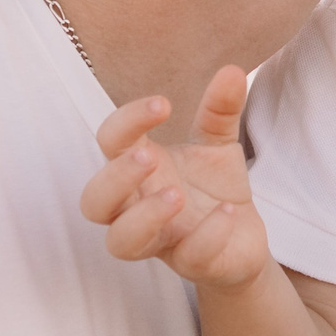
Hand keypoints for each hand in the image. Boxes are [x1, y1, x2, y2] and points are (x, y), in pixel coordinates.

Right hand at [78, 65, 272, 290]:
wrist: (242, 240)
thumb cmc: (212, 189)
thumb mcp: (218, 143)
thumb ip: (220, 110)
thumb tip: (231, 70)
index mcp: (139, 169)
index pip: (110, 142)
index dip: (127, 121)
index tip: (163, 104)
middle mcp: (137, 207)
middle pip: (94, 202)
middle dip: (115, 178)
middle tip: (149, 157)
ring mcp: (161, 240)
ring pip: (120, 242)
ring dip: (144, 217)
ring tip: (177, 195)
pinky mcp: (192, 264)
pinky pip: (187, 258)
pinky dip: (206, 235)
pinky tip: (226, 212)